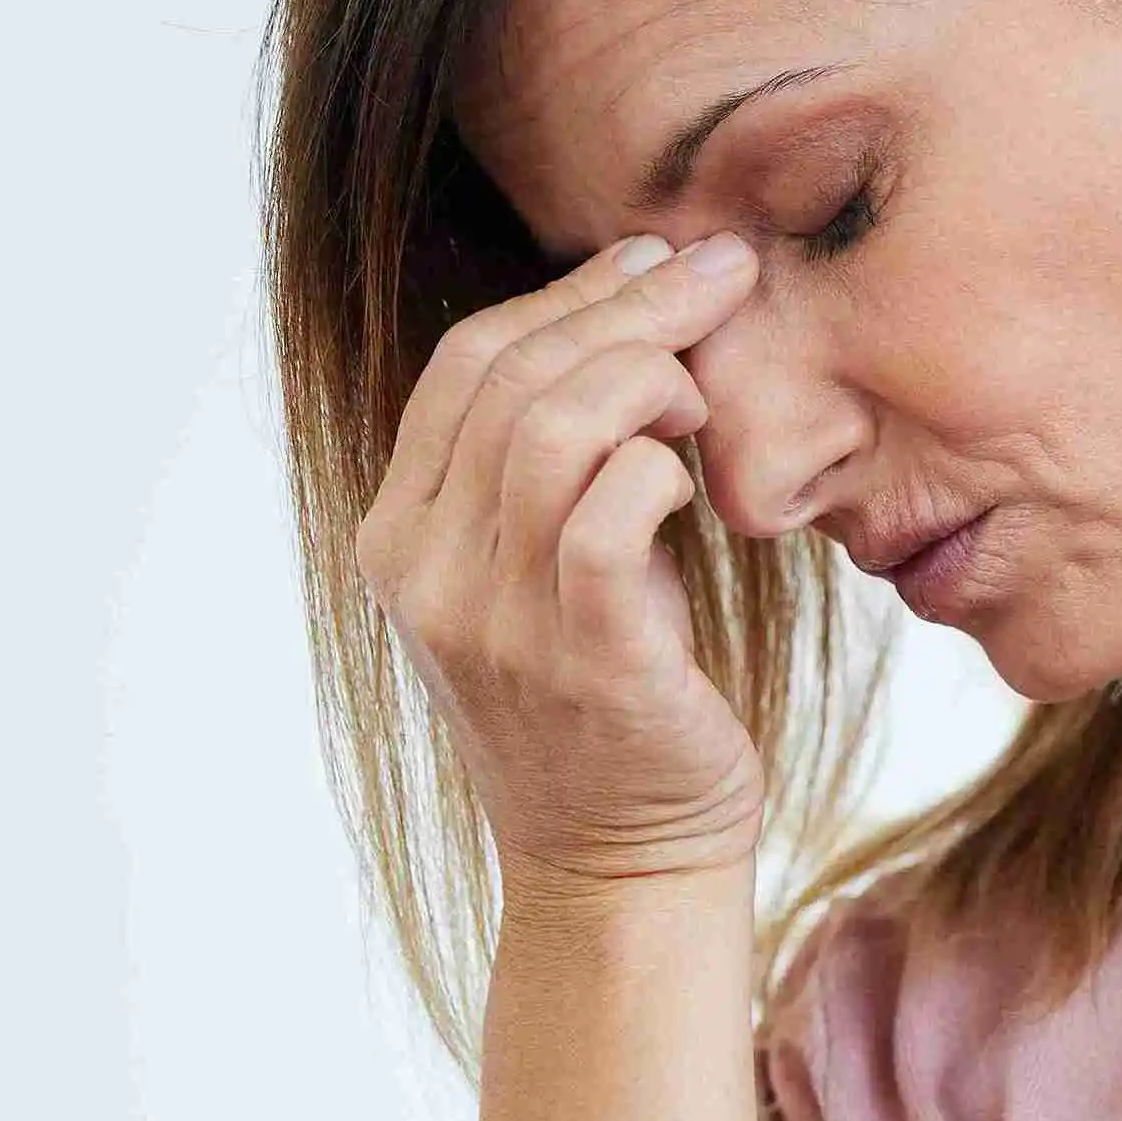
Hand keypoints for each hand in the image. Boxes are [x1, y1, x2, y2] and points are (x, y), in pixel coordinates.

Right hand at [352, 231, 771, 894]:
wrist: (619, 865)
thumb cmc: (610, 702)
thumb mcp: (547, 573)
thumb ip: (552, 466)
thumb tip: (630, 325)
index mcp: (399, 536)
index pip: (465, 364)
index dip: (566, 294)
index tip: (656, 255)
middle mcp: (423, 572)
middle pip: (509, 376)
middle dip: (627, 302)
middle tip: (722, 270)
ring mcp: (491, 619)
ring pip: (551, 428)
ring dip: (650, 373)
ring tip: (713, 386)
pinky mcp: (581, 659)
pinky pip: (608, 515)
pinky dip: (661, 467)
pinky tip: (701, 475)